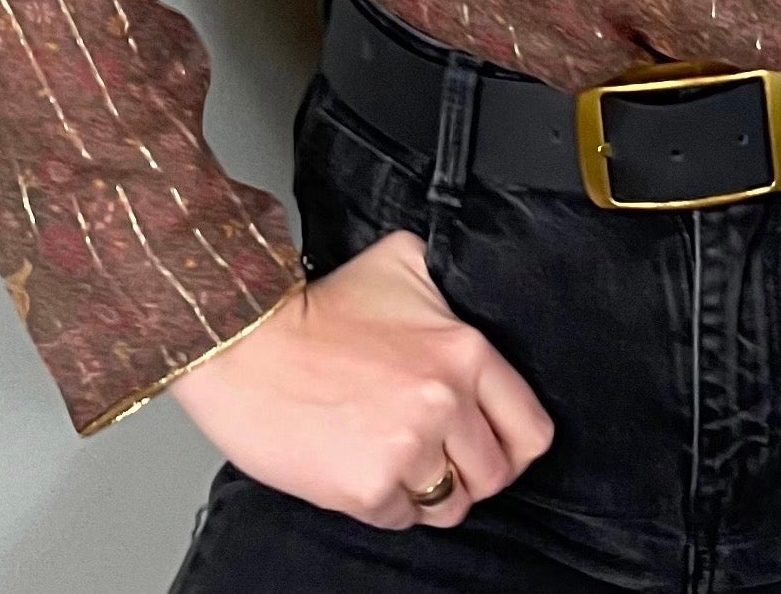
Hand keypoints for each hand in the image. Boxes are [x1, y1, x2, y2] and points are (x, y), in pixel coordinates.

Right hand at [165, 228, 553, 528]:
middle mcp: (446, 402)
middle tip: (441, 458)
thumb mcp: (401, 262)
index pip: (531, 428)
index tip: (495, 444)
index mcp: (465, 351)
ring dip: (430, 493)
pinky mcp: (368, 489)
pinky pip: (401, 519)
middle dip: (471, 473)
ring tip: (399, 463)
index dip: (514, 444)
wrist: (249, 344)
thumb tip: (465, 285)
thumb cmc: (320, 307)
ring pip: (450, 506)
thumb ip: (446, 279)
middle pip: (496, 476)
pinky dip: (386, 504)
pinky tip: (362, 468)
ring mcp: (408, 449)